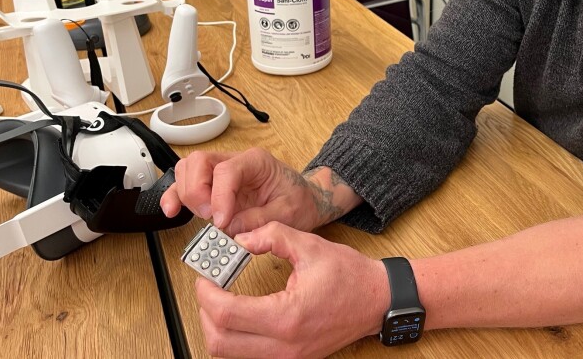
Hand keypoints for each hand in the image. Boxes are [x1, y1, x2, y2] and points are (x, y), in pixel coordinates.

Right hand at [160, 148, 324, 234]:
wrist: (305, 199)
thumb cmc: (298, 201)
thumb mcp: (288, 213)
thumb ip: (259, 219)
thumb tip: (230, 228)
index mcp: (257, 162)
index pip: (227, 170)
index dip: (219, 195)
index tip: (221, 220)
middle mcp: (236, 161)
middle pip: (200, 162)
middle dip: (197, 190)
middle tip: (208, 216)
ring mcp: (221, 172)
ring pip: (189, 169)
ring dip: (186, 194)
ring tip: (198, 216)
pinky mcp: (213, 186)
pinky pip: (186, 184)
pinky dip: (176, 196)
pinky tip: (172, 210)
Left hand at [196, 222, 388, 358]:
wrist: (378, 300)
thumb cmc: (350, 275)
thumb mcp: (310, 246)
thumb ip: (271, 237)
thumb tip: (241, 240)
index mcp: (287, 316)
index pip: (227, 313)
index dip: (207, 294)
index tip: (205, 277)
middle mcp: (284, 345)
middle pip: (220, 342)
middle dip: (205, 313)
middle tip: (208, 289)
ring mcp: (288, 357)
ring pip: (230, 355)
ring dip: (218, 329)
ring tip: (222, 301)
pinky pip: (249, 357)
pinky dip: (236, 339)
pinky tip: (241, 316)